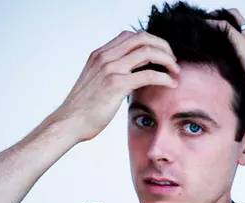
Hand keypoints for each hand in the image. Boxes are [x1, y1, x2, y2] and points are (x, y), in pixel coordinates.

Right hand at [50, 31, 179, 141]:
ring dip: (167, 59)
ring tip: (175, 71)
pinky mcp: (117, 84)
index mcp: (99, 54)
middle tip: (172, 61)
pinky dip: (164, 77)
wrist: (68, 123)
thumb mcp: (94, 83)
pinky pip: (148, 74)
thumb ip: (109, 74)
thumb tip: (129, 75)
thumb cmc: (82, 109)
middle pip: (142, 38)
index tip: (160, 55)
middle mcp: (105, 57)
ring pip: (148, 51)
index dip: (149, 42)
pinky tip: (171, 84)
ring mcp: (110, 69)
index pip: (130, 36)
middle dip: (162, 46)